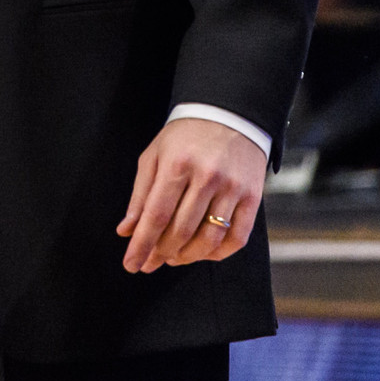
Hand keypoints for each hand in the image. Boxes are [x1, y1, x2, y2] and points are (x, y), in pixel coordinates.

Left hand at [118, 118, 265, 272]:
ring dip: (188, 257)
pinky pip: (237, 238)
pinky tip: (202, 254)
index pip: (156, 215)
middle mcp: (206, 177)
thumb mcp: (154, 156)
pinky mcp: (253, 197)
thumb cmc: (184, 138)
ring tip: (173, 258)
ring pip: (209, 238)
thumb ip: (140, 195)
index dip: (142, 244)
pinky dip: (218, 254)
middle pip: (181, 230)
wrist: (228, 115)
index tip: (131, 264)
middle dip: (161, 253)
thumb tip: (126, 231)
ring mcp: (232, 188)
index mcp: (176, 164)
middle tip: (150, 263)